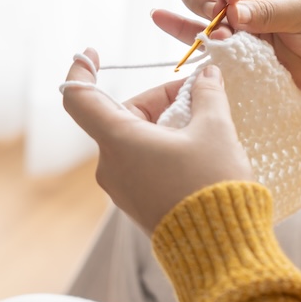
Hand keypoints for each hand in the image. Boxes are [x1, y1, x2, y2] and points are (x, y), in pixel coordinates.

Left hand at [62, 48, 252, 233]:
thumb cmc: (213, 185)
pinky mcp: (139, 204)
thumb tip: (207, 76)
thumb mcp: (215, 130)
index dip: (81, 70)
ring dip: (167, 123)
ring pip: (136, 139)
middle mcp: (111, 166)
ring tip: (207, 125)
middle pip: (123, 115)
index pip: (79, 97)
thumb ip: (207, 95)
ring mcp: (123, 189)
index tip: (92, 53)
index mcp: (119, 141)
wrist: (221, 249)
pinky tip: (199, 150)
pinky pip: (143, 163)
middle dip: (161, 99)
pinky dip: (166, 147)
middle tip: (200, 95)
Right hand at [151, 0, 300, 96]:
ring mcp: (233, 19)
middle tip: (221, 18)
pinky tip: (159, 18)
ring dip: (198, 20)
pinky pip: (198, 36)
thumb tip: (235, 14)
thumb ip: (272, 12)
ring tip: (216, 36)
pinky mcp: (231, 46)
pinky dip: (179, 28)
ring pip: (196, 9)